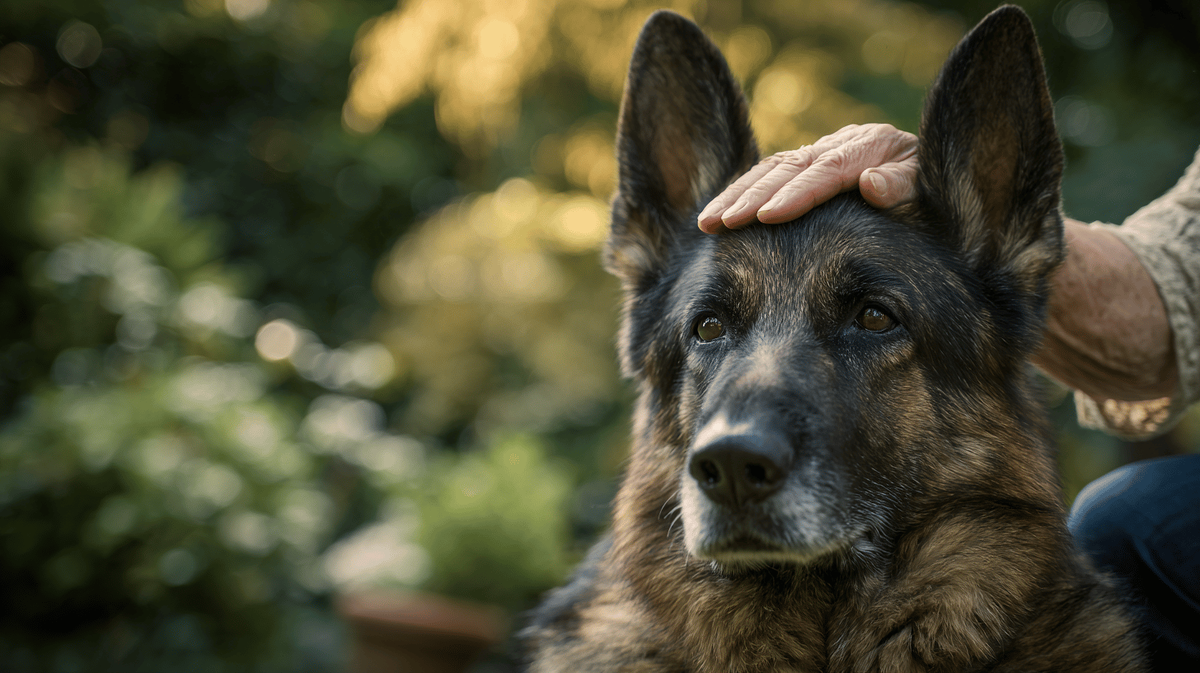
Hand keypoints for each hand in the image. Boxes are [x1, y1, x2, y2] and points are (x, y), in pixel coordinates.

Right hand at [697, 123, 918, 232]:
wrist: (936, 177)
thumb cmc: (934, 195)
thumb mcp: (932, 190)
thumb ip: (905, 184)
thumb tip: (871, 182)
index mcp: (873, 146)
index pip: (827, 170)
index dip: (797, 193)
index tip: (769, 216)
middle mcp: (841, 143)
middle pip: (789, 167)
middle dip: (751, 195)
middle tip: (722, 222)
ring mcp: (821, 151)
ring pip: (771, 168)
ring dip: (736, 195)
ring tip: (708, 223)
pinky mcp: (807, 165)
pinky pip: (769, 174)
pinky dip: (740, 192)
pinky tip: (717, 215)